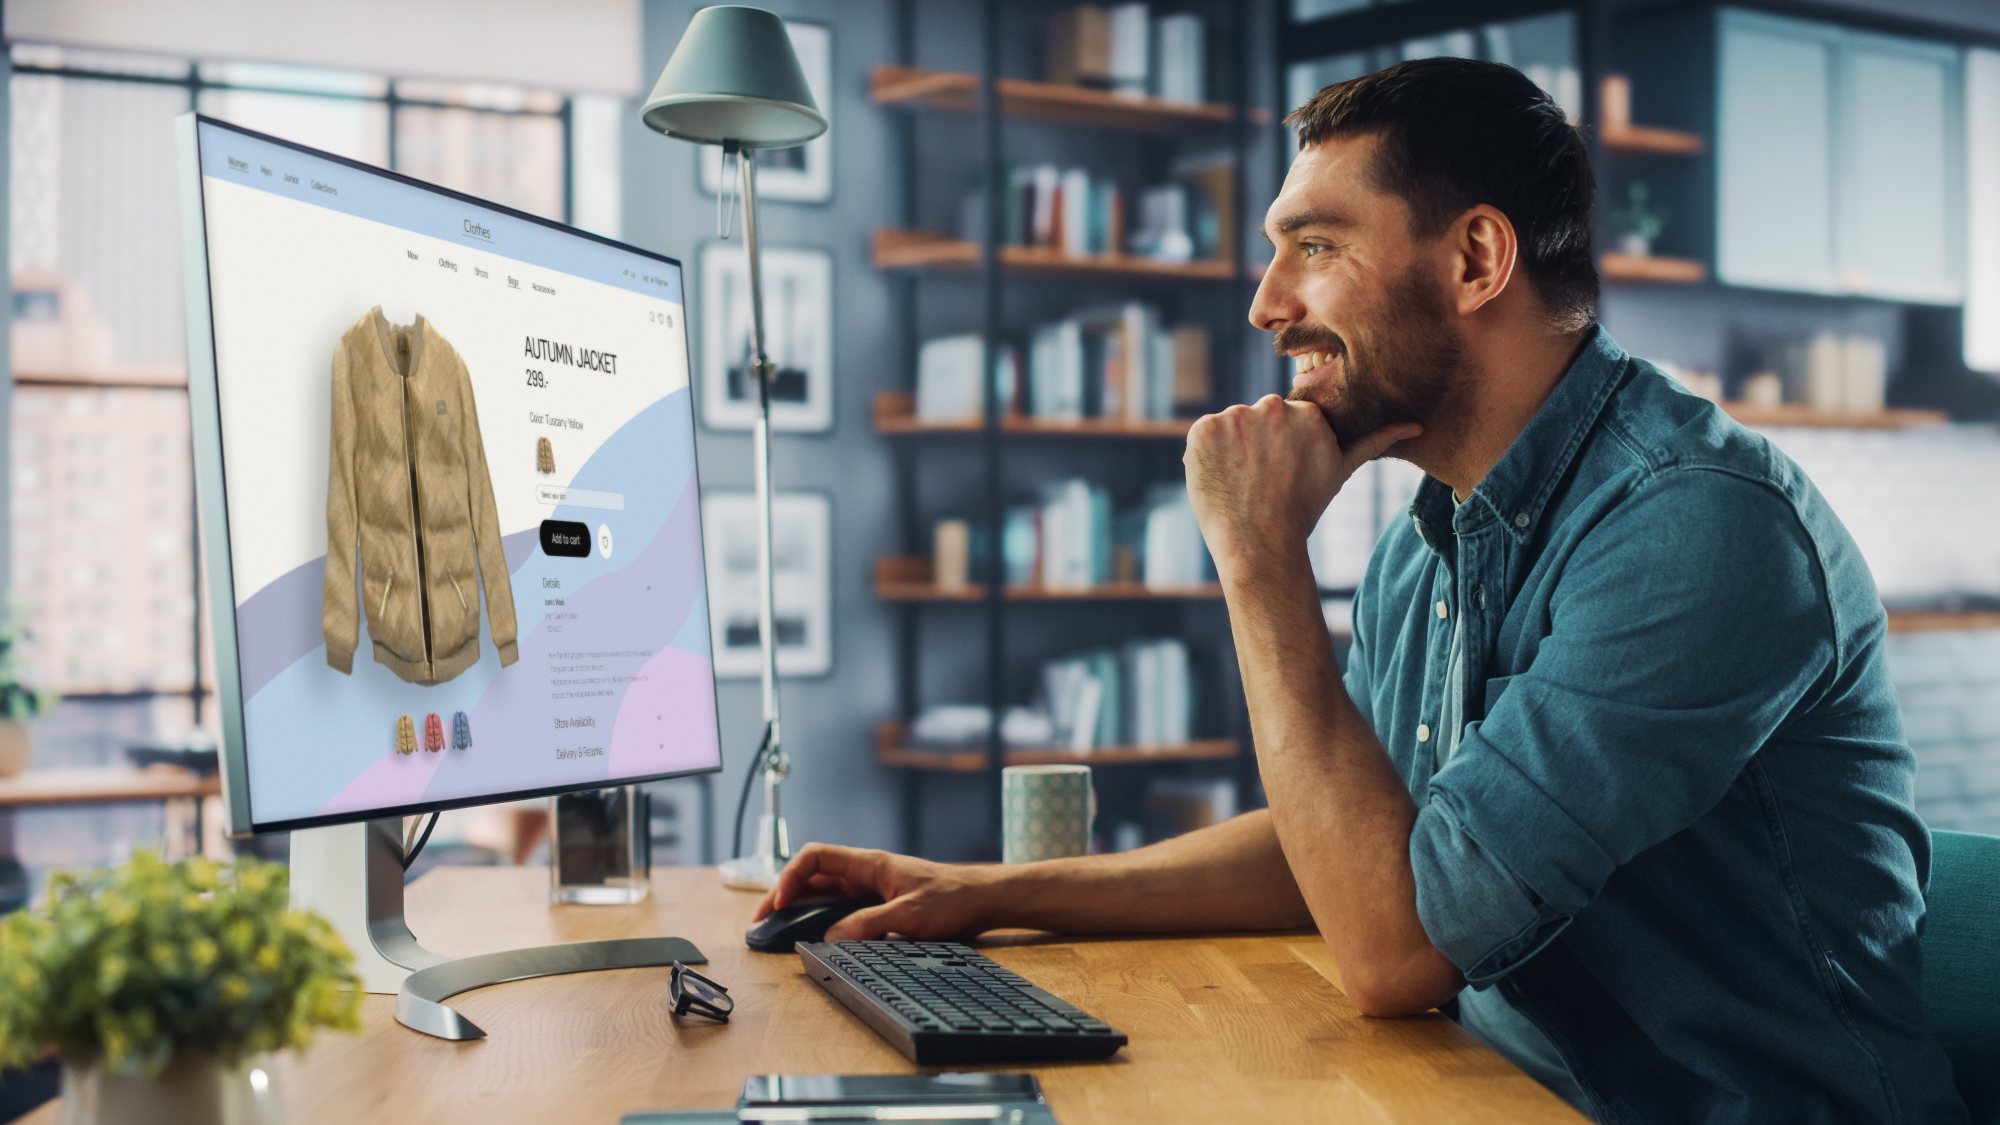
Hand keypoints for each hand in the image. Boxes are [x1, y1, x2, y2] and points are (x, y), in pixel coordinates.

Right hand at [754, 843, 1000, 941]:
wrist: (981, 899)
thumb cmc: (952, 899)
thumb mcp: (911, 915)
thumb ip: (870, 924)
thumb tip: (831, 937)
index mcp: (869, 864)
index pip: (816, 858)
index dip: (791, 877)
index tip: (779, 904)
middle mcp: (865, 873)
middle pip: (812, 876)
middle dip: (782, 894)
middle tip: (760, 921)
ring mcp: (870, 888)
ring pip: (822, 892)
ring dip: (797, 907)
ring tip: (775, 929)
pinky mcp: (877, 904)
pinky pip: (839, 907)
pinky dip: (818, 917)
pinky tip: (809, 933)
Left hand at [1183, 396, 1418, 575]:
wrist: (1260, 545)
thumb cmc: (1303, 510)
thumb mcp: (1341, 471)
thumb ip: (1374, 441)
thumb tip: (1417, 426)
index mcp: (1307, 413)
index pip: (1284, 420)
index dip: (1279, 448)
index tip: (1281, 474)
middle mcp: (1272, 407)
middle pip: (1256, 420)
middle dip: (1256, 445)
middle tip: (1261, 481)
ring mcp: (1234, 417)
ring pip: (1229, 428)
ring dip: (1230, 450)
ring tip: (1242, 483)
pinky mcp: (1202, 429)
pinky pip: (1201, 438)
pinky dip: (1205, 456)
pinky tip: (1220, 480)